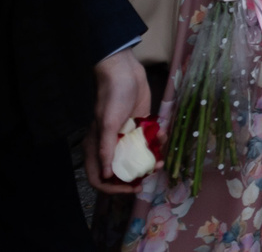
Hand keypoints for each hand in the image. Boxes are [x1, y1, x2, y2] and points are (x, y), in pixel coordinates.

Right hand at [85, 50, 154, 194]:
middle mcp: (111, 145)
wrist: (125, 72)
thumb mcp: (108, 123)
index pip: (100, 178)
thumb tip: (106, 175)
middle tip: (153, 171)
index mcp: (97, 147)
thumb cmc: (112, 97)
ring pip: (139, 156)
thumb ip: (106, 149)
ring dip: (151, 159)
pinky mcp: (140, 125)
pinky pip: (149, 140)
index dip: (114, 188)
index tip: (132, 188)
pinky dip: (157, 141)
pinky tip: (164, 134)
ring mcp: (126, 136)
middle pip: (123, 170)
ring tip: (163, 158)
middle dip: (138, 174)